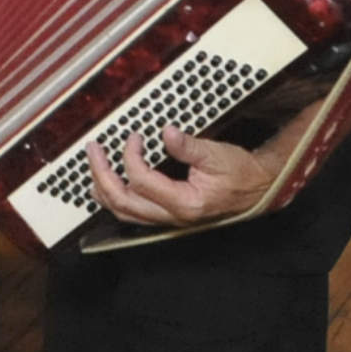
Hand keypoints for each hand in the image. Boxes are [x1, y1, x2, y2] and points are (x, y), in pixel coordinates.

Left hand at [88, 125, 270, 226]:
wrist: (257, 190)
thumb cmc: (240, 174)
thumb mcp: (217, 154)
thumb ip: (189, 146)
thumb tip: (166, 133)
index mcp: (184, 203)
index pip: (141, 181)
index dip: (130, 156)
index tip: (134, 137)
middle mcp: (172, 216)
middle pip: (122, 202)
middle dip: (101, 175)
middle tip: (93, 151)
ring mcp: (167, 219)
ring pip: (123, 212)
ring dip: (103, 189)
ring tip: (93, 167)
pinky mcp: (167, 215)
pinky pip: (132, 212)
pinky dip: (115, 198)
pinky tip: (108, 184)